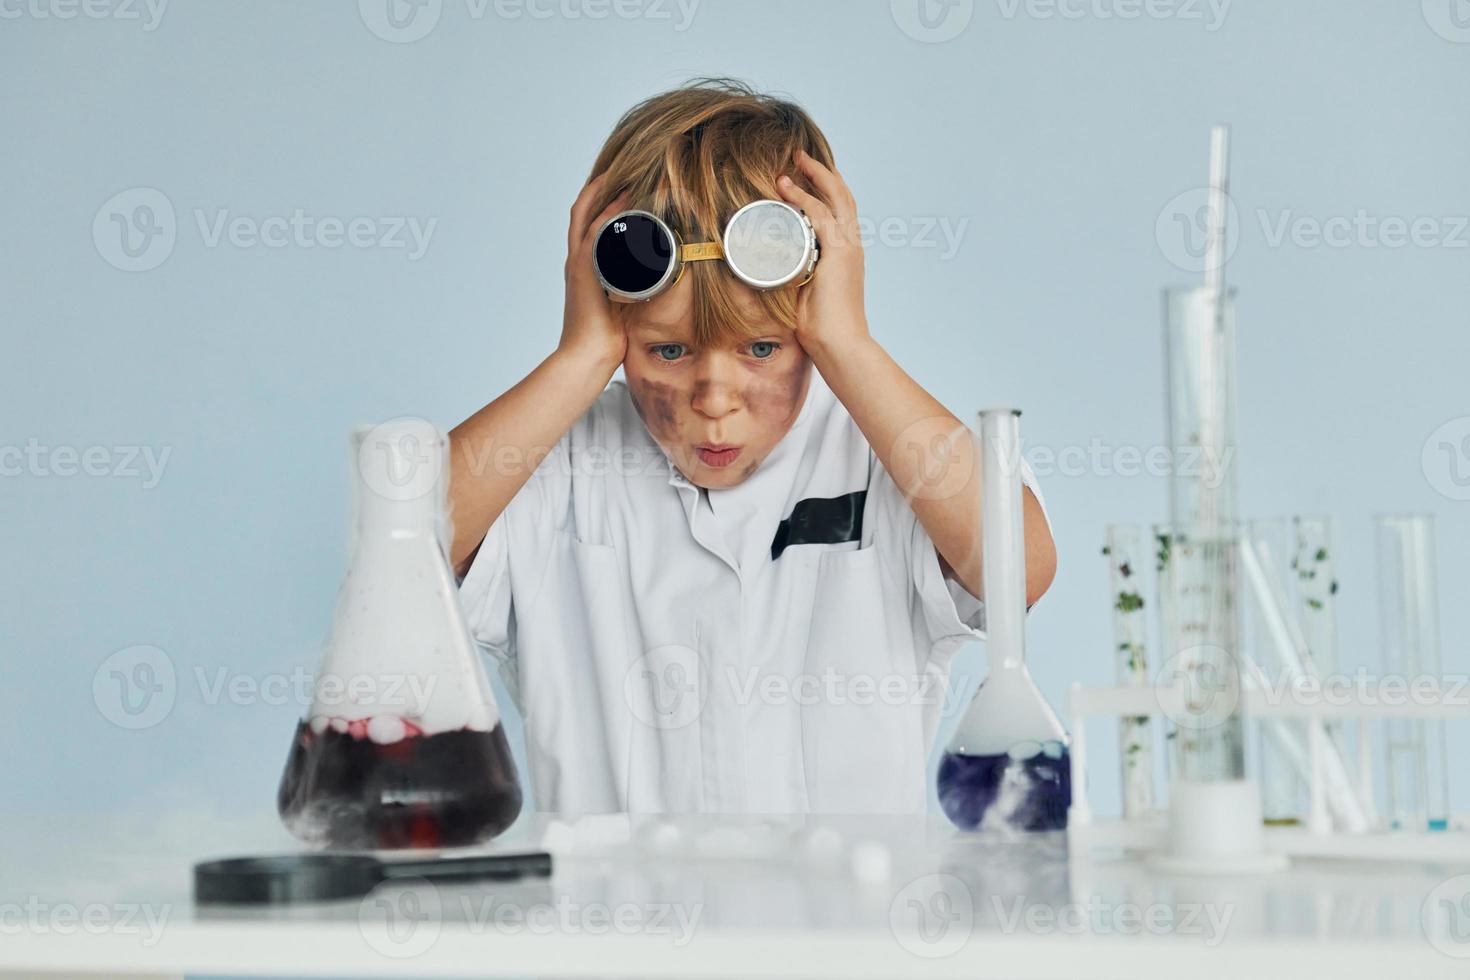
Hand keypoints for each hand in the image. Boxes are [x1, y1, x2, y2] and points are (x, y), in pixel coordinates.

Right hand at [559, 173, 630, 370]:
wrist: (587, 356)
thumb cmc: (606, 338)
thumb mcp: (624, 306)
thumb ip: (637, 292)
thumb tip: (662, 288)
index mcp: (586, 265)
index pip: (589, 221)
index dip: (603, 198)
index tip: (624, 182)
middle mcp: (578, 259)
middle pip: (583, 209)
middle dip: (601, 185)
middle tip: (623, 167)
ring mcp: (578, 263)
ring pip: (587, 214)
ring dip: (606, 191)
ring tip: (626, 173)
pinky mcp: (582, 271)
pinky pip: (593, 232)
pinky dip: (606, 213)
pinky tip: (623, 198)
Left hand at [775, 149, 870, 357]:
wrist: (840, 344)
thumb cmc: (822, 328)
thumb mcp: (805, 294)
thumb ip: (795, 277)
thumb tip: (770, 272)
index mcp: (847, 253)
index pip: (841, 211)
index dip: (826, 189)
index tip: (805, 176)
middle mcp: (852, 245)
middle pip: (842, 196)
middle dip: (822, 172)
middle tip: (800, 156)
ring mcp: (848, 248)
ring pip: (835, 198)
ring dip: (813, 176)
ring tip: (793, 162)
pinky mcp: (839, 254)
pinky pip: (820, 216)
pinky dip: (804, 198)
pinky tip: (787, 187)